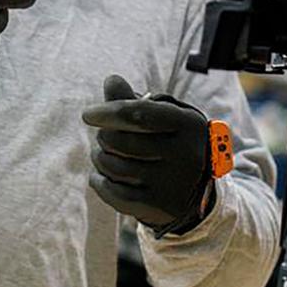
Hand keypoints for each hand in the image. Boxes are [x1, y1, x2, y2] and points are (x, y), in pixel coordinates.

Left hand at [83, 75, 214, 235]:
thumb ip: (135, 101)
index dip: (108, 111)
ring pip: (114, 166)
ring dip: (99, 158)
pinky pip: (114, 192)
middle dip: (103, 136)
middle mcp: (184, 154)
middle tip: (103, 136)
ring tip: (103, 155)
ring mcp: (172, 183)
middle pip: (121, 140)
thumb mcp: (164, 118)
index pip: (140, 114)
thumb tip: (111, 80)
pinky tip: (99, 176)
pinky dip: (99, 182)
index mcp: (187, 124)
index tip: (88, 114)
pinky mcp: (159, 206)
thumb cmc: (172, 143)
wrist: (198, 192)